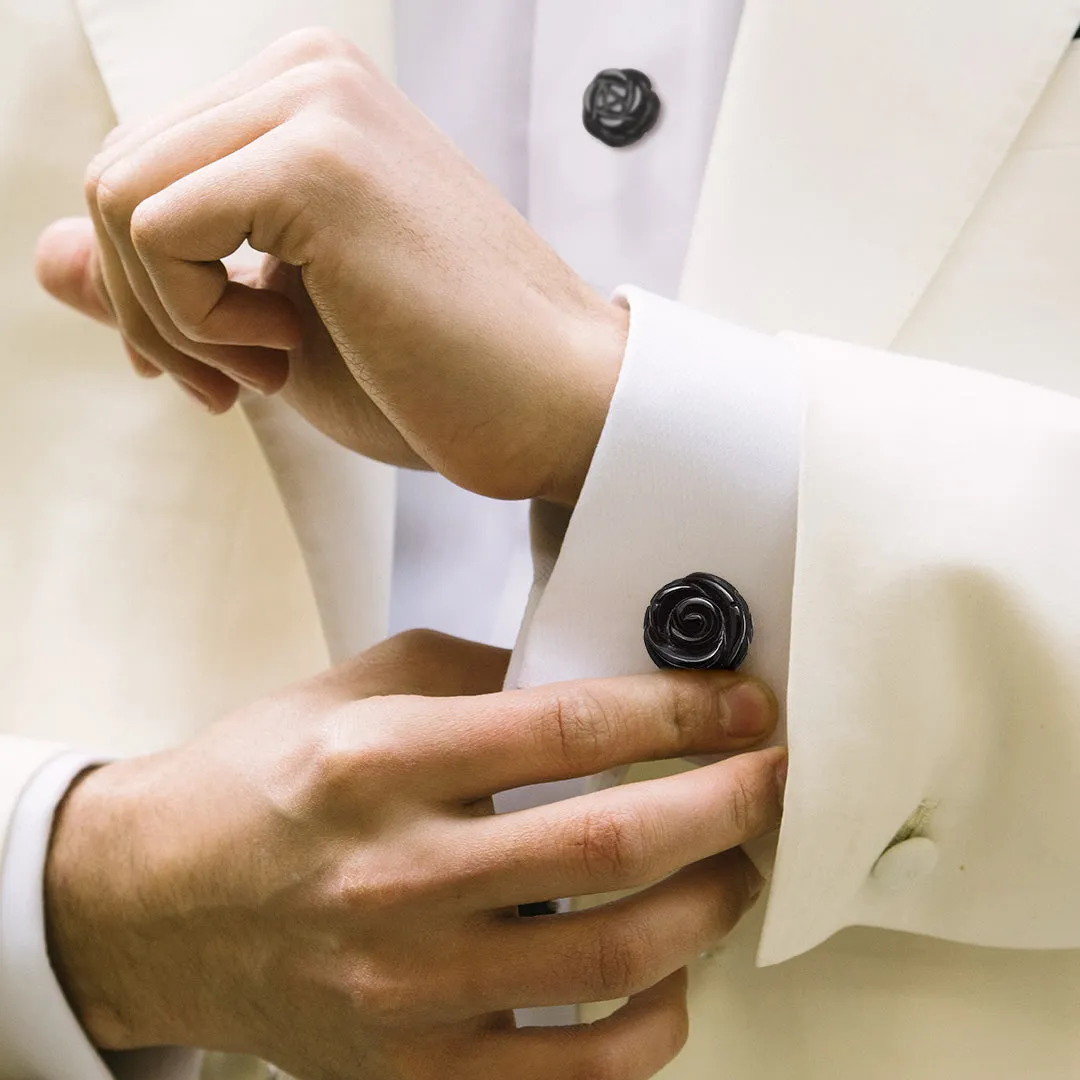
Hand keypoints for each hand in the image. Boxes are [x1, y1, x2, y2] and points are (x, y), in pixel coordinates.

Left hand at [35, 28, 628, 503]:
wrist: (554, 409)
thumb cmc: (440, 378)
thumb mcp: (273, 329)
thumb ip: (160, 279)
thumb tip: (46, 255)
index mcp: (308, 101)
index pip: (144, 171)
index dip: (150, 288)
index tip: (215, 367)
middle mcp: (308, 73)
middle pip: (111, 176)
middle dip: (149, 309)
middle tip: (237, 381)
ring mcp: (315, 104)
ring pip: (117, 199)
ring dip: (174, 319)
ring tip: (275, 364)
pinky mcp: (318, 160)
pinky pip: (158, 230)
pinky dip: (197, 319)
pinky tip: (287, 347)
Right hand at [45, 630, 784, 1079]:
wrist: (157, 904)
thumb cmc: (261, 783)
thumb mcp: (357, 690)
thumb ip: (477, 675)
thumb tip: (595, 678)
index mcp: (380, 763)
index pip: (570, 727)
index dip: (680, 708)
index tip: (739, 702)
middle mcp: (397, 878)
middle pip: (614, 839)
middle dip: (728, 799)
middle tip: (770, 774)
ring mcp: (411, 988)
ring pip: (616, 955)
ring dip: (710, 901)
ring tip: (734, 862)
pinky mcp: (420, 1068)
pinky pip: (579, 1070)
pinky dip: (654, 1020)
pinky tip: (669, 970)